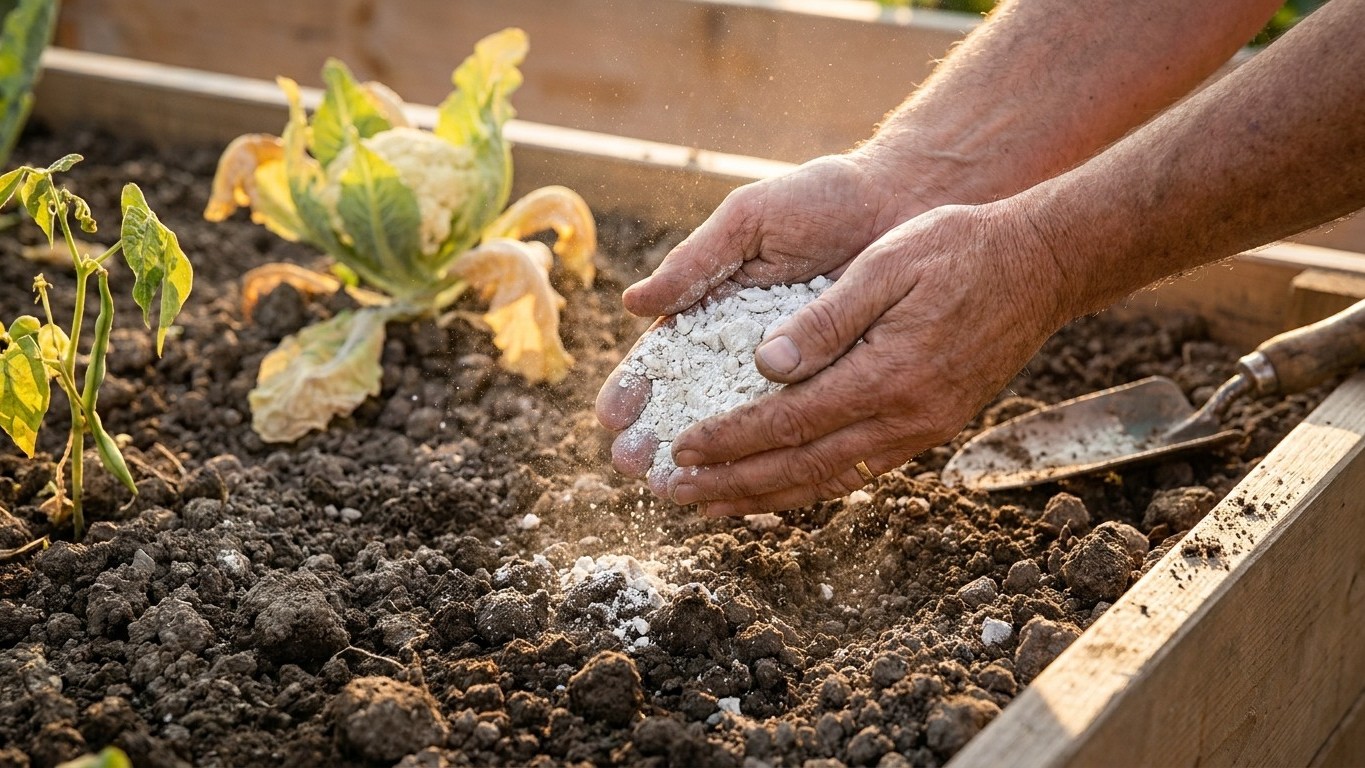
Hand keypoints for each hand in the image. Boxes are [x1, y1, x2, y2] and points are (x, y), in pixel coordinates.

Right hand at [597, 153, 929, 490]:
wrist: (902, 202)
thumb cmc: (821, 199)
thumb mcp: (750, 221)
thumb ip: (697, 262)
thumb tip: (634, 303)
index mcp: (711, 303)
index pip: (663, 355)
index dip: (634, 387)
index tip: (611, 417)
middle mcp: (741, 345)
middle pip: (687, 400)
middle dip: (656, 435)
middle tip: (633, 465)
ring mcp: (784, 370)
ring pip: (733, 425)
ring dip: (702, 459)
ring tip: (672, 489)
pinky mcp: (829, 384)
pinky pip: (793, 429)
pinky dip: (766, 459)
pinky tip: (740, 489)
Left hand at [651, 202, 1072, 515]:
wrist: (1040, 266)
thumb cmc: (958, 250)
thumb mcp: (886, 264)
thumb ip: (825, 319)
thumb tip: (765, 365)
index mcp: (887, 373)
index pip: (789, 421)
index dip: (730, 440)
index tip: (681, 451)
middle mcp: (905, 415)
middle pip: (803, 466)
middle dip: (734, 484)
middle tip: (676, 495)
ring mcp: (923, 428)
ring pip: (831, 479)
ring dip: (767, 497)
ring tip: (714, 508)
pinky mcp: (932, 427)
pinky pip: (862, 471)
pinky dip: (813, 486)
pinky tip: (781, 490)